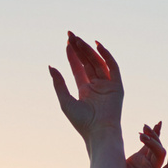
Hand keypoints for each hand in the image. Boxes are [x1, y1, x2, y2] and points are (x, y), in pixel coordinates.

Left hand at [48, 32, 124, 148]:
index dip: (72, 55)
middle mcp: (96, 86)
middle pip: (87, 62)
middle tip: (71, 34)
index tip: (67, 42)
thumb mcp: (65, 100)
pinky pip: (113, 66)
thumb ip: (59, 83)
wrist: (99, 132)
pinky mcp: (117, 86)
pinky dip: (106, 55)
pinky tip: (97, 46)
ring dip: (88, 50)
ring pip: (97, 62)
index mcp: (84, 90)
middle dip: (79, 48)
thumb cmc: (81, 122)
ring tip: (78, 39)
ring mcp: (107, 85)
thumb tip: (50, 66)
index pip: (78, 68)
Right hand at [126, 122, 167, 167]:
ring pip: (154, 146)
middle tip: (141, 137)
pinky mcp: (138, 159)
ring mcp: (146, 164)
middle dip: (154, 142)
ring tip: (144, 127)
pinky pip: (146, 145)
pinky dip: (149, 135)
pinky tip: (148, 126)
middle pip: (161, 153)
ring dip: (152, 135)